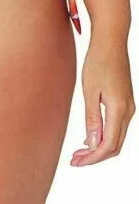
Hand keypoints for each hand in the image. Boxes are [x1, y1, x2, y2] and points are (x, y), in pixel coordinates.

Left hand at [71, 37, 134, 165]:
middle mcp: (128, 111)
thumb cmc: (97, 61)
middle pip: (115, 146)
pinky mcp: (125, 101)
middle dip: (95, 157)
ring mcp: (129, 106)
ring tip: (79, 151)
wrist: (111, 41)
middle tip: (75, 160)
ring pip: (117, 137)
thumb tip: (93, 145)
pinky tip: (89, 137)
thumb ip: (92, 118)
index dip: (92, 158)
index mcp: (119, 109)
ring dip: (99, 148)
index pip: (108, 145)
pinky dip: (104, 136)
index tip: (76, 162)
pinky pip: (117, 127)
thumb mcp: (90, 90)